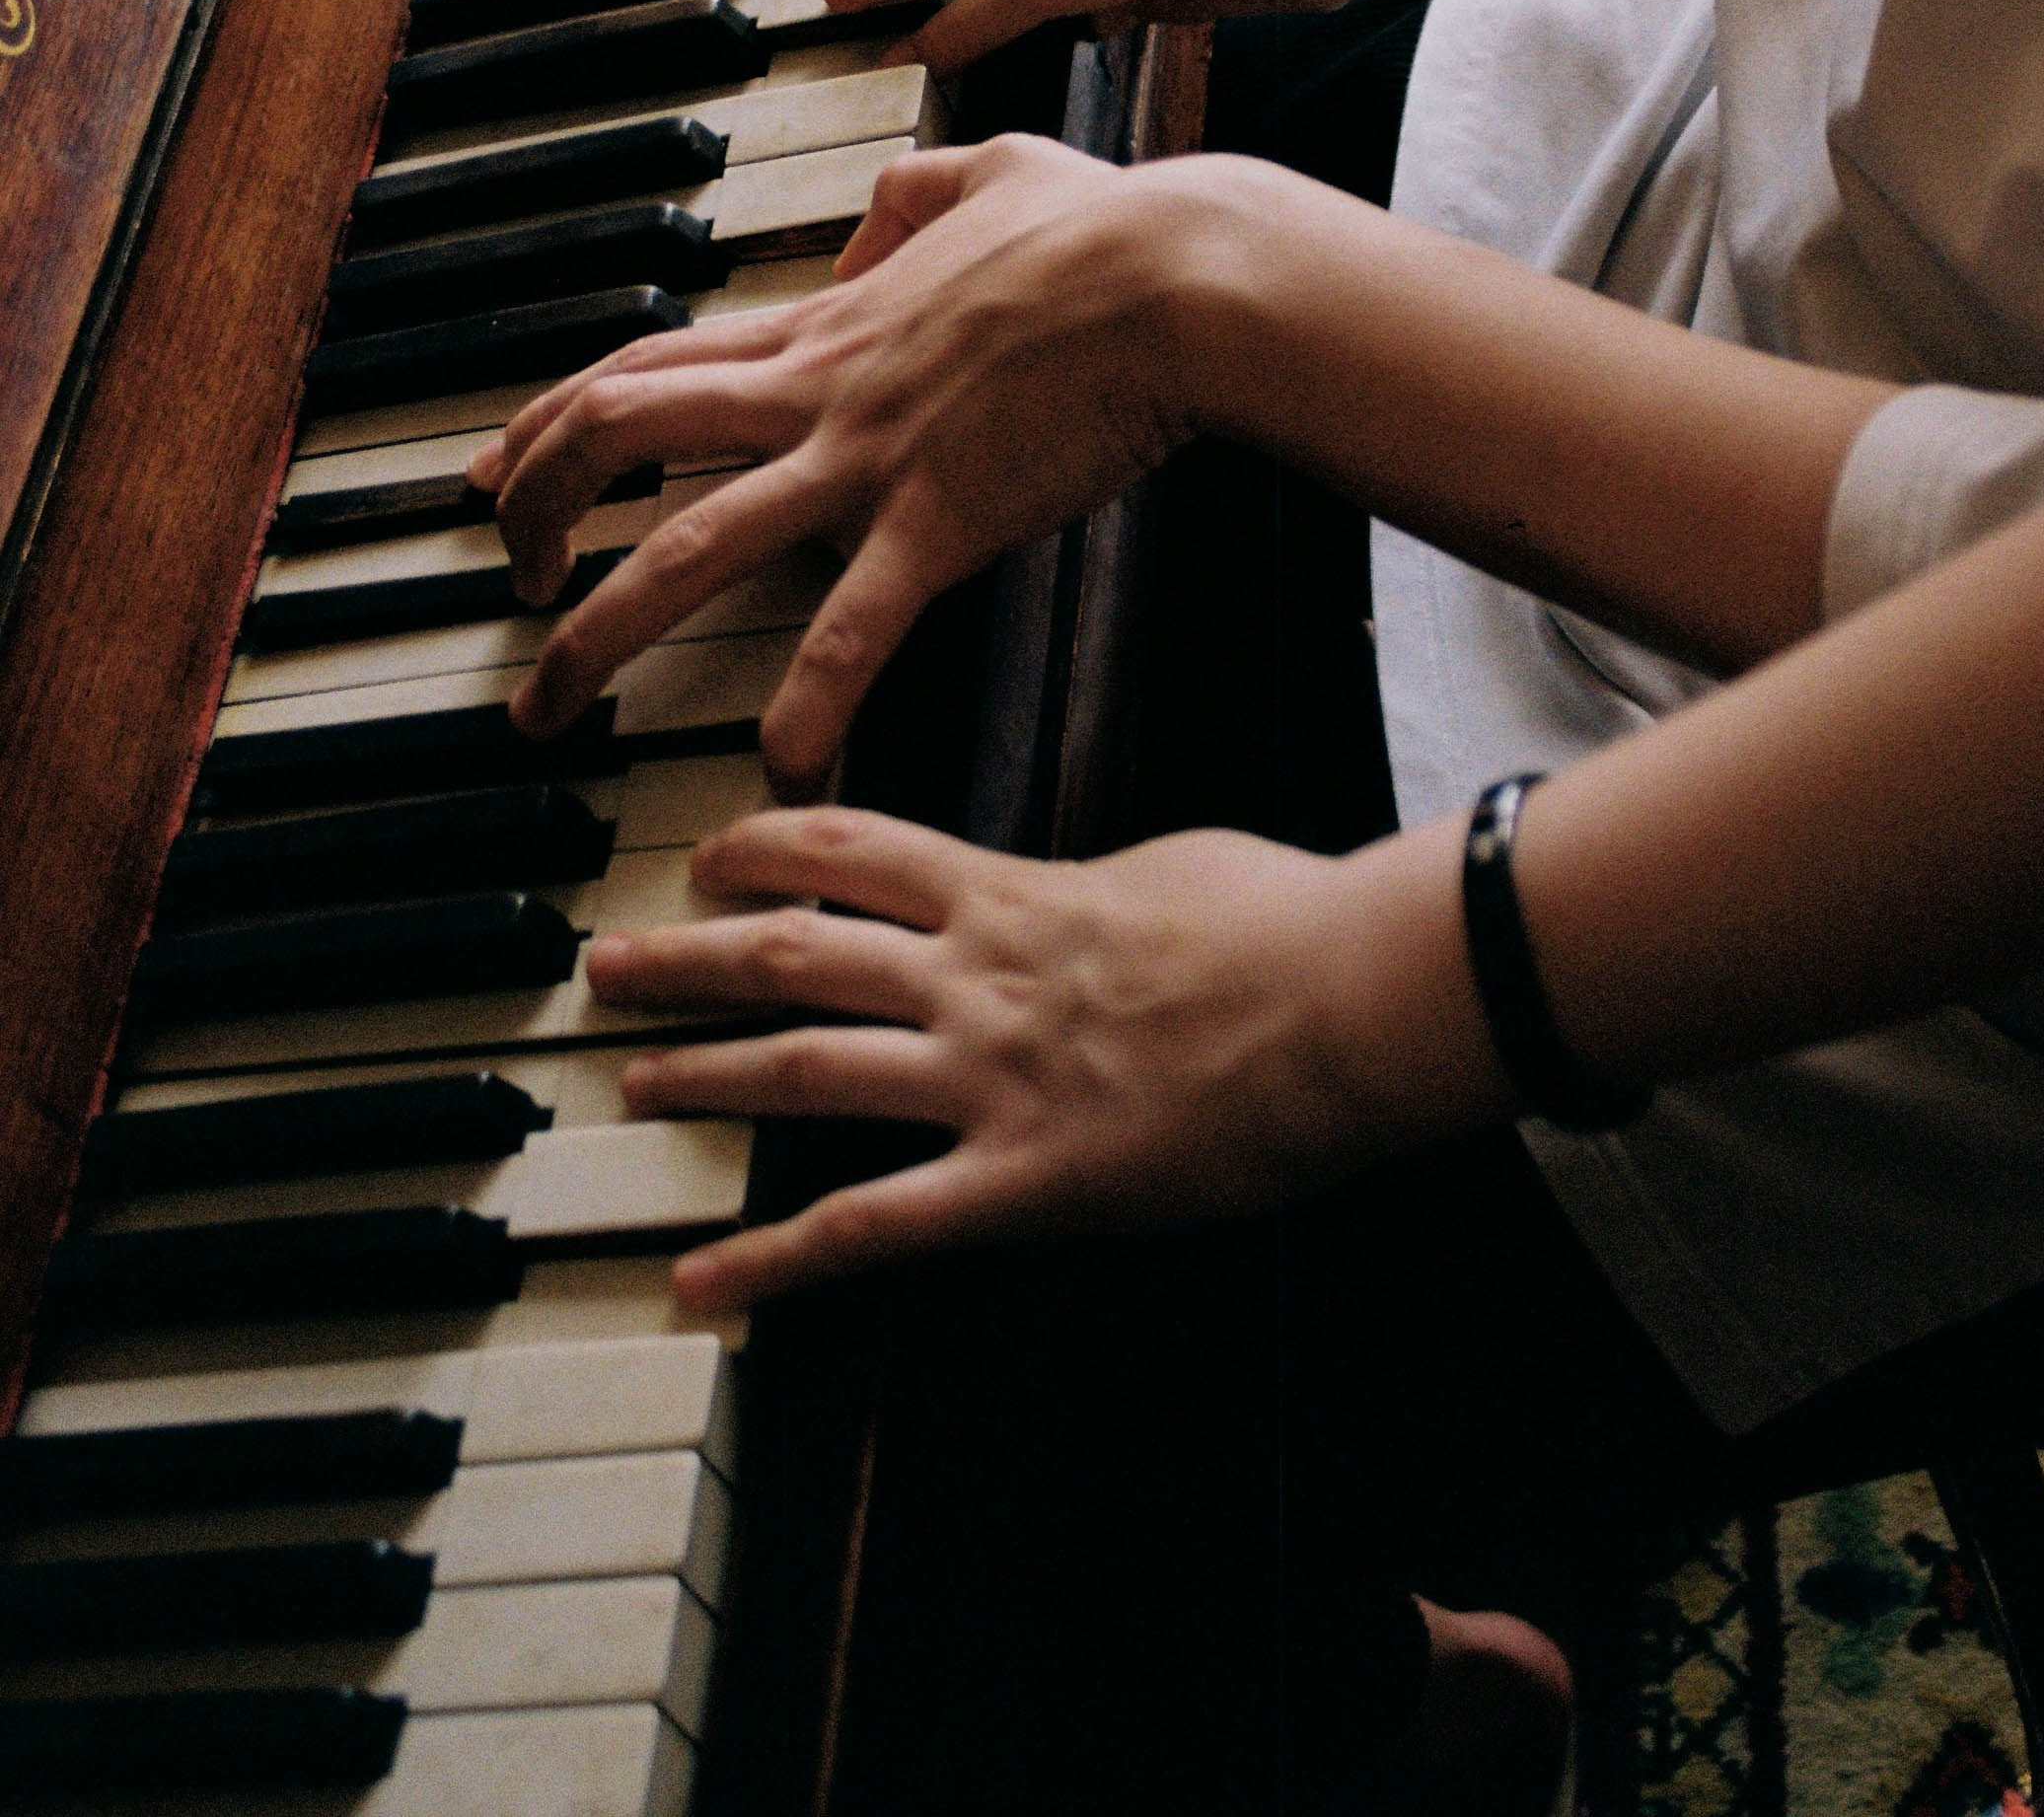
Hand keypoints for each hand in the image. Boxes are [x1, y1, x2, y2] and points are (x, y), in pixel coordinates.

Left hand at [470, 139, 1213, 782]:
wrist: (1182, 279)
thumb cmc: (1112, 229)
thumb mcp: (992, 171)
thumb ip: (915, 196)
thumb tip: (877, 215)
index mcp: (826, 324)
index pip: (646, 365)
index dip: (551, 422)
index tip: (498, 477)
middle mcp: (817, 390)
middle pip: (618, 437)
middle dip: (534, 513)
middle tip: (515, 589)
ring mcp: (867, 457)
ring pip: (686, 546)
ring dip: (597, 634)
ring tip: (548, 711)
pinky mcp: (938, 520)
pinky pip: (846, 631)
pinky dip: (807, 709)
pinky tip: (783, 775)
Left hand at [590, 801, 1484, 1310]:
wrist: (1348, 996)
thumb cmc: (1287, 920)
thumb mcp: (1176, 861)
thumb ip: (1102, 880)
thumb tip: (1090, 894)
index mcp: (1012, 891)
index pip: (852, 847)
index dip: (764, 846)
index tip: (710, 855)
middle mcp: (974, 975)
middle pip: (793, 948)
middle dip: (687, 958)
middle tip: (607, 969)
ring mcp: (988, 1078)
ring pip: (805, 1068)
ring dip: (704, 1077)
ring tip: (631, 1087)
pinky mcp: (1023, 1180)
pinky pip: (871, 1225)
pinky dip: (775, 1261)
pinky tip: (704, 1285)